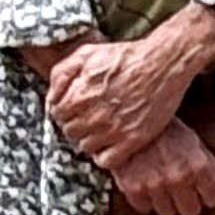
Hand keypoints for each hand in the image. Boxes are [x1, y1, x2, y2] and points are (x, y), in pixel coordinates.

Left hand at [47, 31, 190, 164]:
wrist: (164, 63)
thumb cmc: (126, 56)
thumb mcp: (86, 53)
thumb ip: (61, 74)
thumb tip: (50, 98)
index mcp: (80, 95)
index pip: (57, 114)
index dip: (64, 110)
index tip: (75, 108)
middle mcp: (95, 115)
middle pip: (70, 132)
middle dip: (76, 124)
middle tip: (89, 116)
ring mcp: (114, 129)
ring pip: (86, 147)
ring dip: (89, 139)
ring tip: (101, 127)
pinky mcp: (133, 139)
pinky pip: (107, 160)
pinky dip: (104, 155)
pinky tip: (110, 142)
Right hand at [107, 121, 214, 214]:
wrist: (131, 119)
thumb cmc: (167, 131)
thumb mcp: (195, 144)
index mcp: (198, 166)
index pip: (213, 198)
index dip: (209, 195)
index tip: (203, 191)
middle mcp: (178, 178)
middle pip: (190, 212)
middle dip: (188, 203)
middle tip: (182, 192)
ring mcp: (154, 184)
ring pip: (167, 212)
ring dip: (166, 203)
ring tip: (162, 187)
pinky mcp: (132, 187)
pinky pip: (144, 209)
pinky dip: (145, 200)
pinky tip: (146, 187)